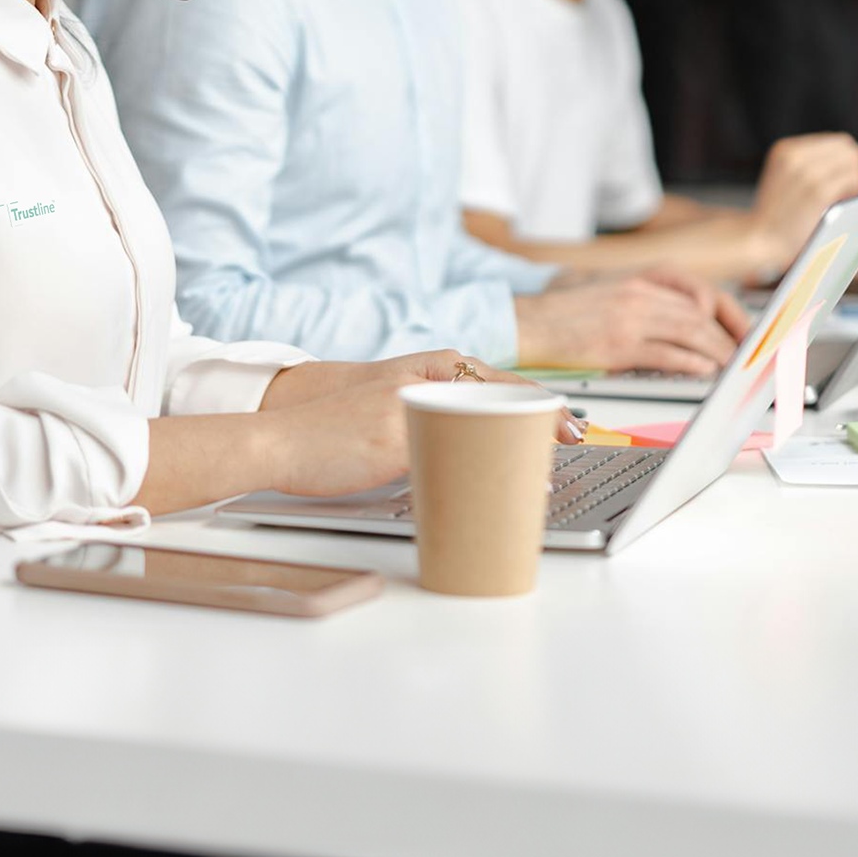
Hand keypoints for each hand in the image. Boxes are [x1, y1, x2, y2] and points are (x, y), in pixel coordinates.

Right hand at [259, 352, 580, 496]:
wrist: (281, 437)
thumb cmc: (337, 429)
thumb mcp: (393, 406)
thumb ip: (434, 411)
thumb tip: (480, 438)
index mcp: (427, 366)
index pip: (501, 380)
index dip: (543, 403)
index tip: (574, 425)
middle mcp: (424, 379)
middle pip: (502, 398)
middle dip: (543, 422)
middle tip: (576, 442)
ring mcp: (411, 406)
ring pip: (482, 425)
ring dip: (519, 450)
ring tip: (545, 472)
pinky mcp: (394, 438)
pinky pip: (448, 457)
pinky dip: (480, 474)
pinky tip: (499, 490)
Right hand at [515, 270, 743, 374]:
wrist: (527, 321)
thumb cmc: (563, 311)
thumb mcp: (609, 287)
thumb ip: (645, 296)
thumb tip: (684, 315)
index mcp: (640, 278)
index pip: (699, 290)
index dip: (727, 310)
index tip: (741, 328)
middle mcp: (639, 293)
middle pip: (701, 312)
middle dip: (728, 335)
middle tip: (743, 354)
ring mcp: (630, 317)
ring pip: (691, 331)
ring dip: (717, 351)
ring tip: (730, 366)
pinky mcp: (618, 344)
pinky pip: (666, 353)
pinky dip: (691, 362)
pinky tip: (704, 371)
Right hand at [748, 132, 857, 265]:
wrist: (758, 241)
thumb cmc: (776, 217)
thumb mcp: (784, 178)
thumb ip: (808, 166)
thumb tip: (850, 162)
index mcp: (786, 149)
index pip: (837, 142)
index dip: (844, 162)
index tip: (841, 183)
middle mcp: (795, 155)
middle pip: (848, 147)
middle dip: (853, 169)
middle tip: (847, 193)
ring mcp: (806, 172)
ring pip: (853, 160)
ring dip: (856, 180)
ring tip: (845, 200)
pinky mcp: (818, 191)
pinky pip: (852, 178)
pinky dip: (854, 190)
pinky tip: (844, 205)